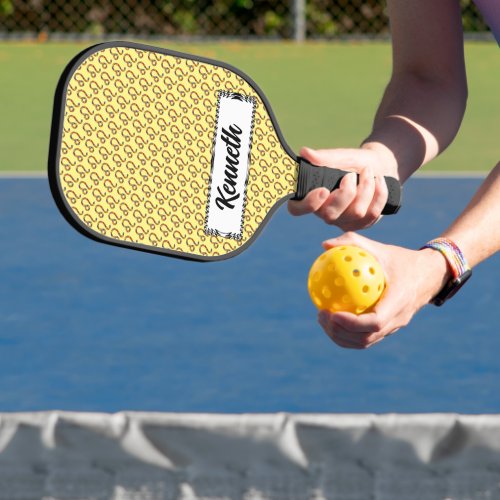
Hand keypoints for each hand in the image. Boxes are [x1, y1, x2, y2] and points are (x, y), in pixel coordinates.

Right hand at [288, 146, 397, 230]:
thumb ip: (324, 157)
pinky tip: (379, 181)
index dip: (308, 204)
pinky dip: (379, 193)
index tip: (323, 190)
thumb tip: (305, 152)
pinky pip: (372, 214)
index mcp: (312, 196)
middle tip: (351, 174)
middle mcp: (324, 213)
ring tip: (368, 172)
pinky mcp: (361, 224)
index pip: (297, 209)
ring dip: (366, 187)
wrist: (379, 166)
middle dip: (346, 193)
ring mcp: (343, 221)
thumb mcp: (341, 156)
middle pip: (330, 215)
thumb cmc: (354, 162)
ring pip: (356, 213)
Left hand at [316, 232, 450, 348]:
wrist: (429, 275)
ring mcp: (394, 327)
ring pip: (365, 342)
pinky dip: (347, 334)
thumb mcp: (380, 248)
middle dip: (340, 332)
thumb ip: (353, 243)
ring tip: (323, 319)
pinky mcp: (389, 329)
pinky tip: (332, 319)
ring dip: (341, 336)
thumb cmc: (401, 259)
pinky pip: (366, 337)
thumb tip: (325, 245)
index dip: (352, 323)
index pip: (375, 322)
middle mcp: (398, 319)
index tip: (332, 313)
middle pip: (366, 338)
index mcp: (399, 301)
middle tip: (321, 315)